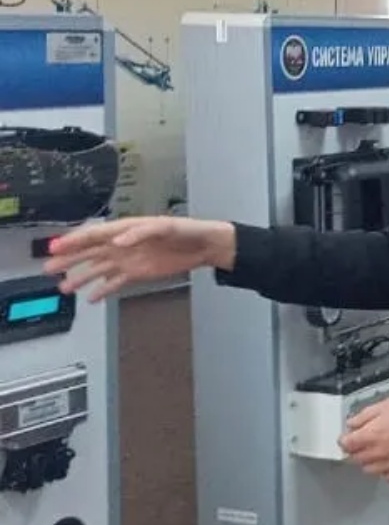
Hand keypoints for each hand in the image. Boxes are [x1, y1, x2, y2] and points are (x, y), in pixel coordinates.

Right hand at [43, 216, 234, 300]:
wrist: (204, 246)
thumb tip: (118, 240)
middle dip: (69, 260)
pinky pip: (115, 282)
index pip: (93, 235)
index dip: (73, 241)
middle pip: (89, 253)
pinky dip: (102, 290)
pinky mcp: (138, 273)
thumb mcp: (165, 226)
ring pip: (98, 269)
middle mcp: (123, 245)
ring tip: (64, 287)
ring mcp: (129, 260)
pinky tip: (90, 297)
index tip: (55, 247)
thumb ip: (140, 233)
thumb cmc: (187, 230)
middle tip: (49, 268)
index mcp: (126, 230)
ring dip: (80, 277)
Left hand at [340, 394, 388, 482]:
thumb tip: (353, 423)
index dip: (345, 439)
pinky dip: (386, 471)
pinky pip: (388, 477)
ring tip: (378, 450)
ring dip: (369, 461)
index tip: (349, 436)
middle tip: (363, 441)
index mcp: (372, 434)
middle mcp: (379, 453)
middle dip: (356, 450)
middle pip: (355, 459)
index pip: (345, 444)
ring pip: (370, 470)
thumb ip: (366, 415)